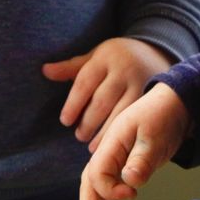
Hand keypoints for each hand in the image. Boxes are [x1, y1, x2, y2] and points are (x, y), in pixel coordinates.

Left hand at [43, 37, 173, 144]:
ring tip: (92, 146)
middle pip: (102, 100)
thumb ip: (72, 67)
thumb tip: (45, 71)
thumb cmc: (116, 58)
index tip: (65, 121)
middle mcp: (123, 70)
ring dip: (104, 132)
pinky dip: (122, 133)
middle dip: (88, 121)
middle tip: (79, 135)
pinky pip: (134, 118)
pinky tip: (113, 144)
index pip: (85, 82)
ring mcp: (139, 84)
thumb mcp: (95, 56)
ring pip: (119, 112)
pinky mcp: (150, 97)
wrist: (155, 52)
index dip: (73, 104)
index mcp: (105, 57)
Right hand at [78, 83, 187, 199]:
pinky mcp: (123, 165)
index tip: (133, 194)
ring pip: (95, 188)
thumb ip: (142, 159)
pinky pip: (107, 186)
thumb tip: (130, 181)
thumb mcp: (156, 136)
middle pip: (89, 185)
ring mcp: (113, 159)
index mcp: (111, 143)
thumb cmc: (164, 115)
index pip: (97, 174)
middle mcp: (107, 153)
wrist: (175, 105)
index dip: (111, 190)